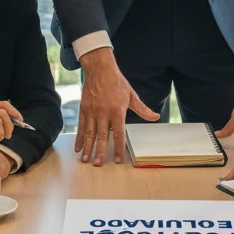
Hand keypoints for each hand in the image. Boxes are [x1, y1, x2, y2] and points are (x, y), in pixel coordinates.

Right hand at [77, 48, 158, 164]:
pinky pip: (81, 127)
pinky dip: (79, 138)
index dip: (119, 148)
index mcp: (117, 110)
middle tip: (99, 164)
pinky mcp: (84, 109)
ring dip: (88, 148)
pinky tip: (78, 148)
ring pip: (90, 133)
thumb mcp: (131, 95)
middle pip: (102, 136)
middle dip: (100, 151)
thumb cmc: (117, 82)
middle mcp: (103, 113)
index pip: (119, 133)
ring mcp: (92, 112)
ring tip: (86, 160)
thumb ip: (142, 109)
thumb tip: (155, 117)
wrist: (100, 69)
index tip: (119, 159)